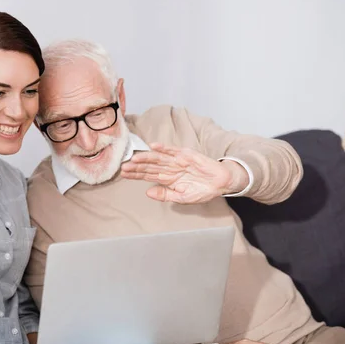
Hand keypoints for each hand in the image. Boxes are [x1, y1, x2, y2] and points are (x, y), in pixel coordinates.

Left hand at [120, 143, 247, 203]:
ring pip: (158, 158)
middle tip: (124, 166)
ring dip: (146, 157)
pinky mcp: (186, 154)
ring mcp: (177, 160)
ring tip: (134, 158)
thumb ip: (165, 195)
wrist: (220, 183)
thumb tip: (148, 193)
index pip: (148, 175)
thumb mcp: (181, 197)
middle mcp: (169, 168)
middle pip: (150, 166)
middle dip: (137, 166)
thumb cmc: (202, 190)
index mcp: (167, 178)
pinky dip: (163, 148)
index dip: (136, 174)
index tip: (124, 173)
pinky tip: (153, 146)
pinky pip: (173, 150)